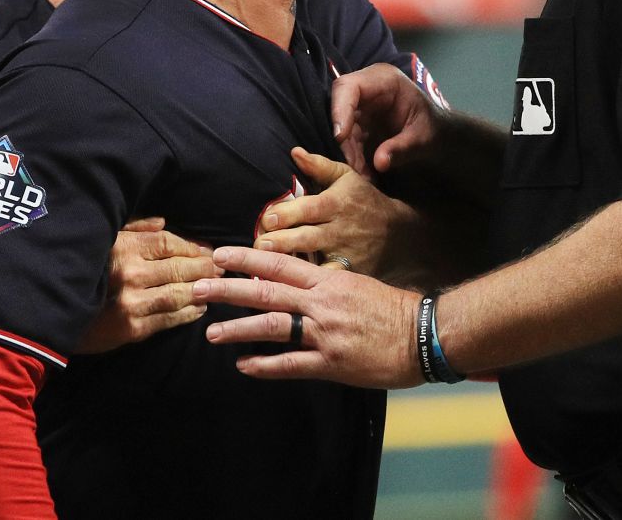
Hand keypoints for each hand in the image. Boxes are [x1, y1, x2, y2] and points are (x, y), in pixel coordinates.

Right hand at [76, 217, 219, 353]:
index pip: (169, 243)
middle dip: (205, 267)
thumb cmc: (82, 270)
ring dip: (202, 290)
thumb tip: (163, 222)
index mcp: (123, 247)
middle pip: (180, 267)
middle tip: (220, 267)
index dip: (193, 246)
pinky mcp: (132, 329)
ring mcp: (132, 303)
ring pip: (179, 294)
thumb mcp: (103, 240)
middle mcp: (130, 273)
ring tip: (215, 286)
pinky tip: (199, 308)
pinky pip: (169, 319)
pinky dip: (189, 313)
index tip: (208, 249)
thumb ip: (133, 228)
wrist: (52, 313)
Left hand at [194, 247, 422, 388]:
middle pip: (266, 293)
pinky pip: (290, 364)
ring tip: (211, 333)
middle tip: (197, 288)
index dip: (247, 259)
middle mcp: (322, 303)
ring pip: (272, 328)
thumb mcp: (358, 282)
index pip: (279, 264)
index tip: (220, 255)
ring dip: (237, 330)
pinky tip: (244, 366)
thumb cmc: (394, 307)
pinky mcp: (331, 363)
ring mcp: (324, 334)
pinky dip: (264, 366)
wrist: (424, 334)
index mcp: (329, 279)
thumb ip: (326, 283)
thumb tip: (297, 281)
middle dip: (228, 290)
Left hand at [255, 149, 417, 278]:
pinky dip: (310, 287)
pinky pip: (326, 280)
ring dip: (289, 267)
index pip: (308, 208)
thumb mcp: (347, 178)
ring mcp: (343, 254)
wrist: (399, 233)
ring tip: (264, 271)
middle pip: (307, 237)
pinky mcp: (347, 273)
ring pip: (314, 262)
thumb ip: (319, 166)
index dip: (286, 214)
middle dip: (282, 242)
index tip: (266, 219)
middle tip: (259, 245)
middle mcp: (338, 230)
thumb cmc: (364, 201)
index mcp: (335, 204)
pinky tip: (289, 292)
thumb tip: (294, 152)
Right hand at [332, 63, 442, 173]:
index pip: (350, 87)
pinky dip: (353, 155)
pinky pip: (347, 137)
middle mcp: (368, 88)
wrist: (437, 133)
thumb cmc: (433, 128)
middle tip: (355, 166)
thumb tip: (379, 162)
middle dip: (344, 140)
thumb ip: (402, 148)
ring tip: (363, 174)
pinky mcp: (358, 120)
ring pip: (342, 126)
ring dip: (348, 152)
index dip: (340, 110)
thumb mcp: (422, 138)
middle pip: (340, 108)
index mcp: (385, 80)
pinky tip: (364, 172)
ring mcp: (362, 104)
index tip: (340, 137)